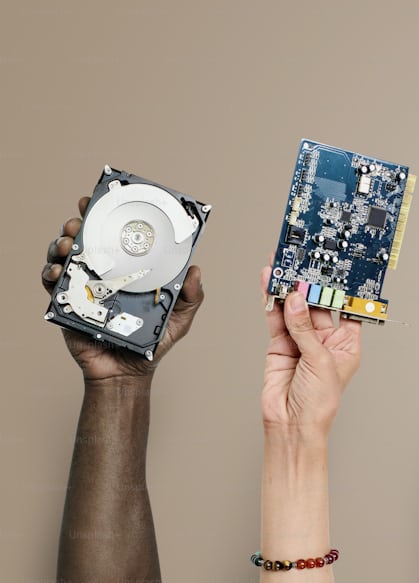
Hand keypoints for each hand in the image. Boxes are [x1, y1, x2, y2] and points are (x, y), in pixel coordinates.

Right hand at [40, 197, 203, 381]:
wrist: (127, 373)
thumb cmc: (152, 343)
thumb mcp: (179, 318)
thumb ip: (190, 296)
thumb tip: (195, 270)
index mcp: (128, 272)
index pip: (117, 239)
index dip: (108, 218)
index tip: (104, 200)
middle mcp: (104, 275)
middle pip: (86, 241)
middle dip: (79, 224)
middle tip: (79, 219)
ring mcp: (83, 288)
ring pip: (65, 257)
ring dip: (60, 244)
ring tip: (66, 243)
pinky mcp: (67, 305)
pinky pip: (52, 285)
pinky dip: (49, 273)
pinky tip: (55, 270)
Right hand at [260, 267, 361, 441]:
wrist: (291, 424)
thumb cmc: (319, 403)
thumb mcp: (319, 361)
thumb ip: (305, 328)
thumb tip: (297, 300)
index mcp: (347, 343)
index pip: (345, 309)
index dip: (341, 289)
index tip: (336, 267)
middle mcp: (325, 340)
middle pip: (318, 304)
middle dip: (310, 283)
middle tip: (304, 260)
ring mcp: (301, 340)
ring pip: (295, 307)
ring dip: (289, 287)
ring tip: (283, 263)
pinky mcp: (280, 344)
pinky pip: (276, 317)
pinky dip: (272, 300)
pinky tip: (269, 281)